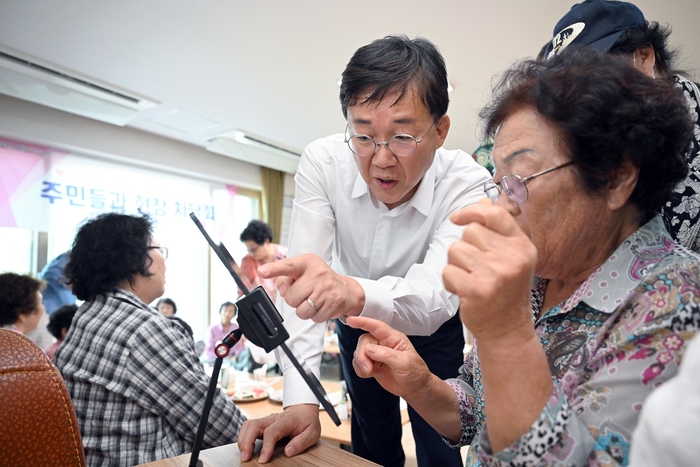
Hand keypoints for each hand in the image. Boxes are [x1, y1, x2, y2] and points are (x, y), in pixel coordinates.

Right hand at [237, 404, 319, 462]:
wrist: (304, 410)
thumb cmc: (307, 422)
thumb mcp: (312, 433)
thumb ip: (301, 442)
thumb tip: (288, 452)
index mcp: (286, 420)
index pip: (272, 431)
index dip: (266, 446)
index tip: (263, 460)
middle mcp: (273, 418)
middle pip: (254, 425)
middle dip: (246, 442)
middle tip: (245, 458)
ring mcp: (266, 420)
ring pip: (248, 425)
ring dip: (243, 439)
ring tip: (244, 454)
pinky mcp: (262, 423)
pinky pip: (248, 427)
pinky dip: (244, 437)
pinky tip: (246, 448)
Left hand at [257, 253, 364, 321]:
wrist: (347, 290)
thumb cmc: (321, 280)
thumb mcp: (305, 271)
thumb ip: (288, 277)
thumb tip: (282, 289)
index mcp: (308, 262)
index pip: (288, 265)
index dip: (273, 269)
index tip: (262, 271)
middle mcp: (318, 273)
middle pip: (291, 297)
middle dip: (295, 300)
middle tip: (305, 294)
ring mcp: (326, 288)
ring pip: (301, 311)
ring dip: (304, 310)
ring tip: (314, 301)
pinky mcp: (333, 303)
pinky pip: (314, 318)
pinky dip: (316, 315)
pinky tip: (322, 306)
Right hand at [347, 316, 431, 398]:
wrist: (415, 388)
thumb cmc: (416, 372)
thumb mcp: (405, 363)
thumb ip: (387, 355)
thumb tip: (369, 349)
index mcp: (393, 338)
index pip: (376, 326)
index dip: (363, 322)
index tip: (351, 320)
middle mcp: (383, 344)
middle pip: (364, 341)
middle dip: (362, 355)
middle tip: (367, 368)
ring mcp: (376, 354)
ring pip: (359, 352)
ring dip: (361, 364)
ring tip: (371, 372)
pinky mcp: (372, 365)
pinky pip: (358, 364)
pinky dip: (360, 370)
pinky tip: (370, 374)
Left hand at [443, 199, 536, 344]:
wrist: (508, 331)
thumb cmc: (505, 292)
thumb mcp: (512, 258)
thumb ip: (498, 230)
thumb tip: (479, 202)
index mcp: (523, 246)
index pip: (495, 214)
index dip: (472, 211)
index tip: (457, 218)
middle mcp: (513, 258)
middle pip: (470, 231)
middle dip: (465, 248)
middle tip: (477, 269)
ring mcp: (496, 274)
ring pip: (456, 250)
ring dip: (456, 265)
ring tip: (472, 280)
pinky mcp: (478, 290)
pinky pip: (448, 271)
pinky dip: (450, 281)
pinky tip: (465, 292)